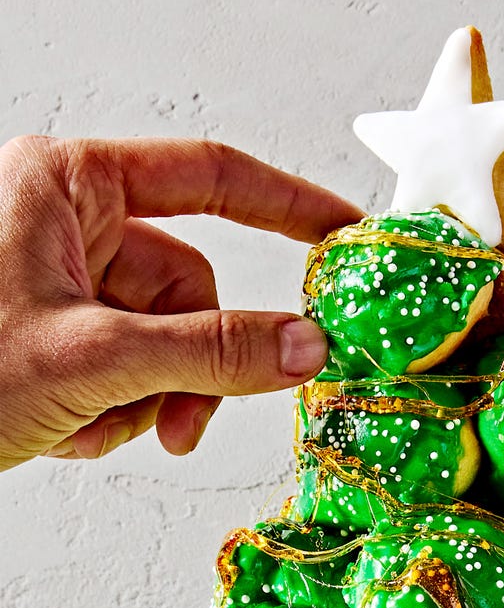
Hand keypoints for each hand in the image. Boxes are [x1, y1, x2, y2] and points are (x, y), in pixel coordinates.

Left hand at [0, 136, 361, 468]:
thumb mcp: (96, 358)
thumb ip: (214, 351)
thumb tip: (305, 345)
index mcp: (67, 186)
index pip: (208, 178)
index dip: (286, 207)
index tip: (342, 233)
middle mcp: (66, 224)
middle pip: (190, 288)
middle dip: (188, 368)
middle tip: (175, 422)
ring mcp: (61, 283)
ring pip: (166, 340)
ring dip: (147, 400)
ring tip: (94, 426)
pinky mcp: (57, 335)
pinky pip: (131, 368)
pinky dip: (114, 411)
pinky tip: (67, 429)